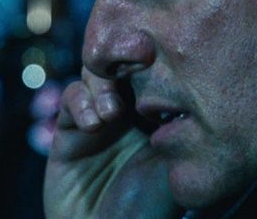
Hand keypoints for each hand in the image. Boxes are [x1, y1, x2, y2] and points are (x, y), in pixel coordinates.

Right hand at [44, 67, 179, 218]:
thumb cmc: (151, 207)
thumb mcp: (178, 162)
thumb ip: (182, 124)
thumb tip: (187, 82)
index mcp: (157, 113)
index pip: (153, 70)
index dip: (154, 58)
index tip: (157, 54)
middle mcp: (128, 111)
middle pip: (121, 64)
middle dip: (123, 63)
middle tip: (132, 69)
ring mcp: (98, 119)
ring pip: (95, 74)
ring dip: (101, 85)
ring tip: (111, 113)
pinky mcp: (69, 132)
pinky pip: (72, 99)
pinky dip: (81, 102)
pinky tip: (94, 123)